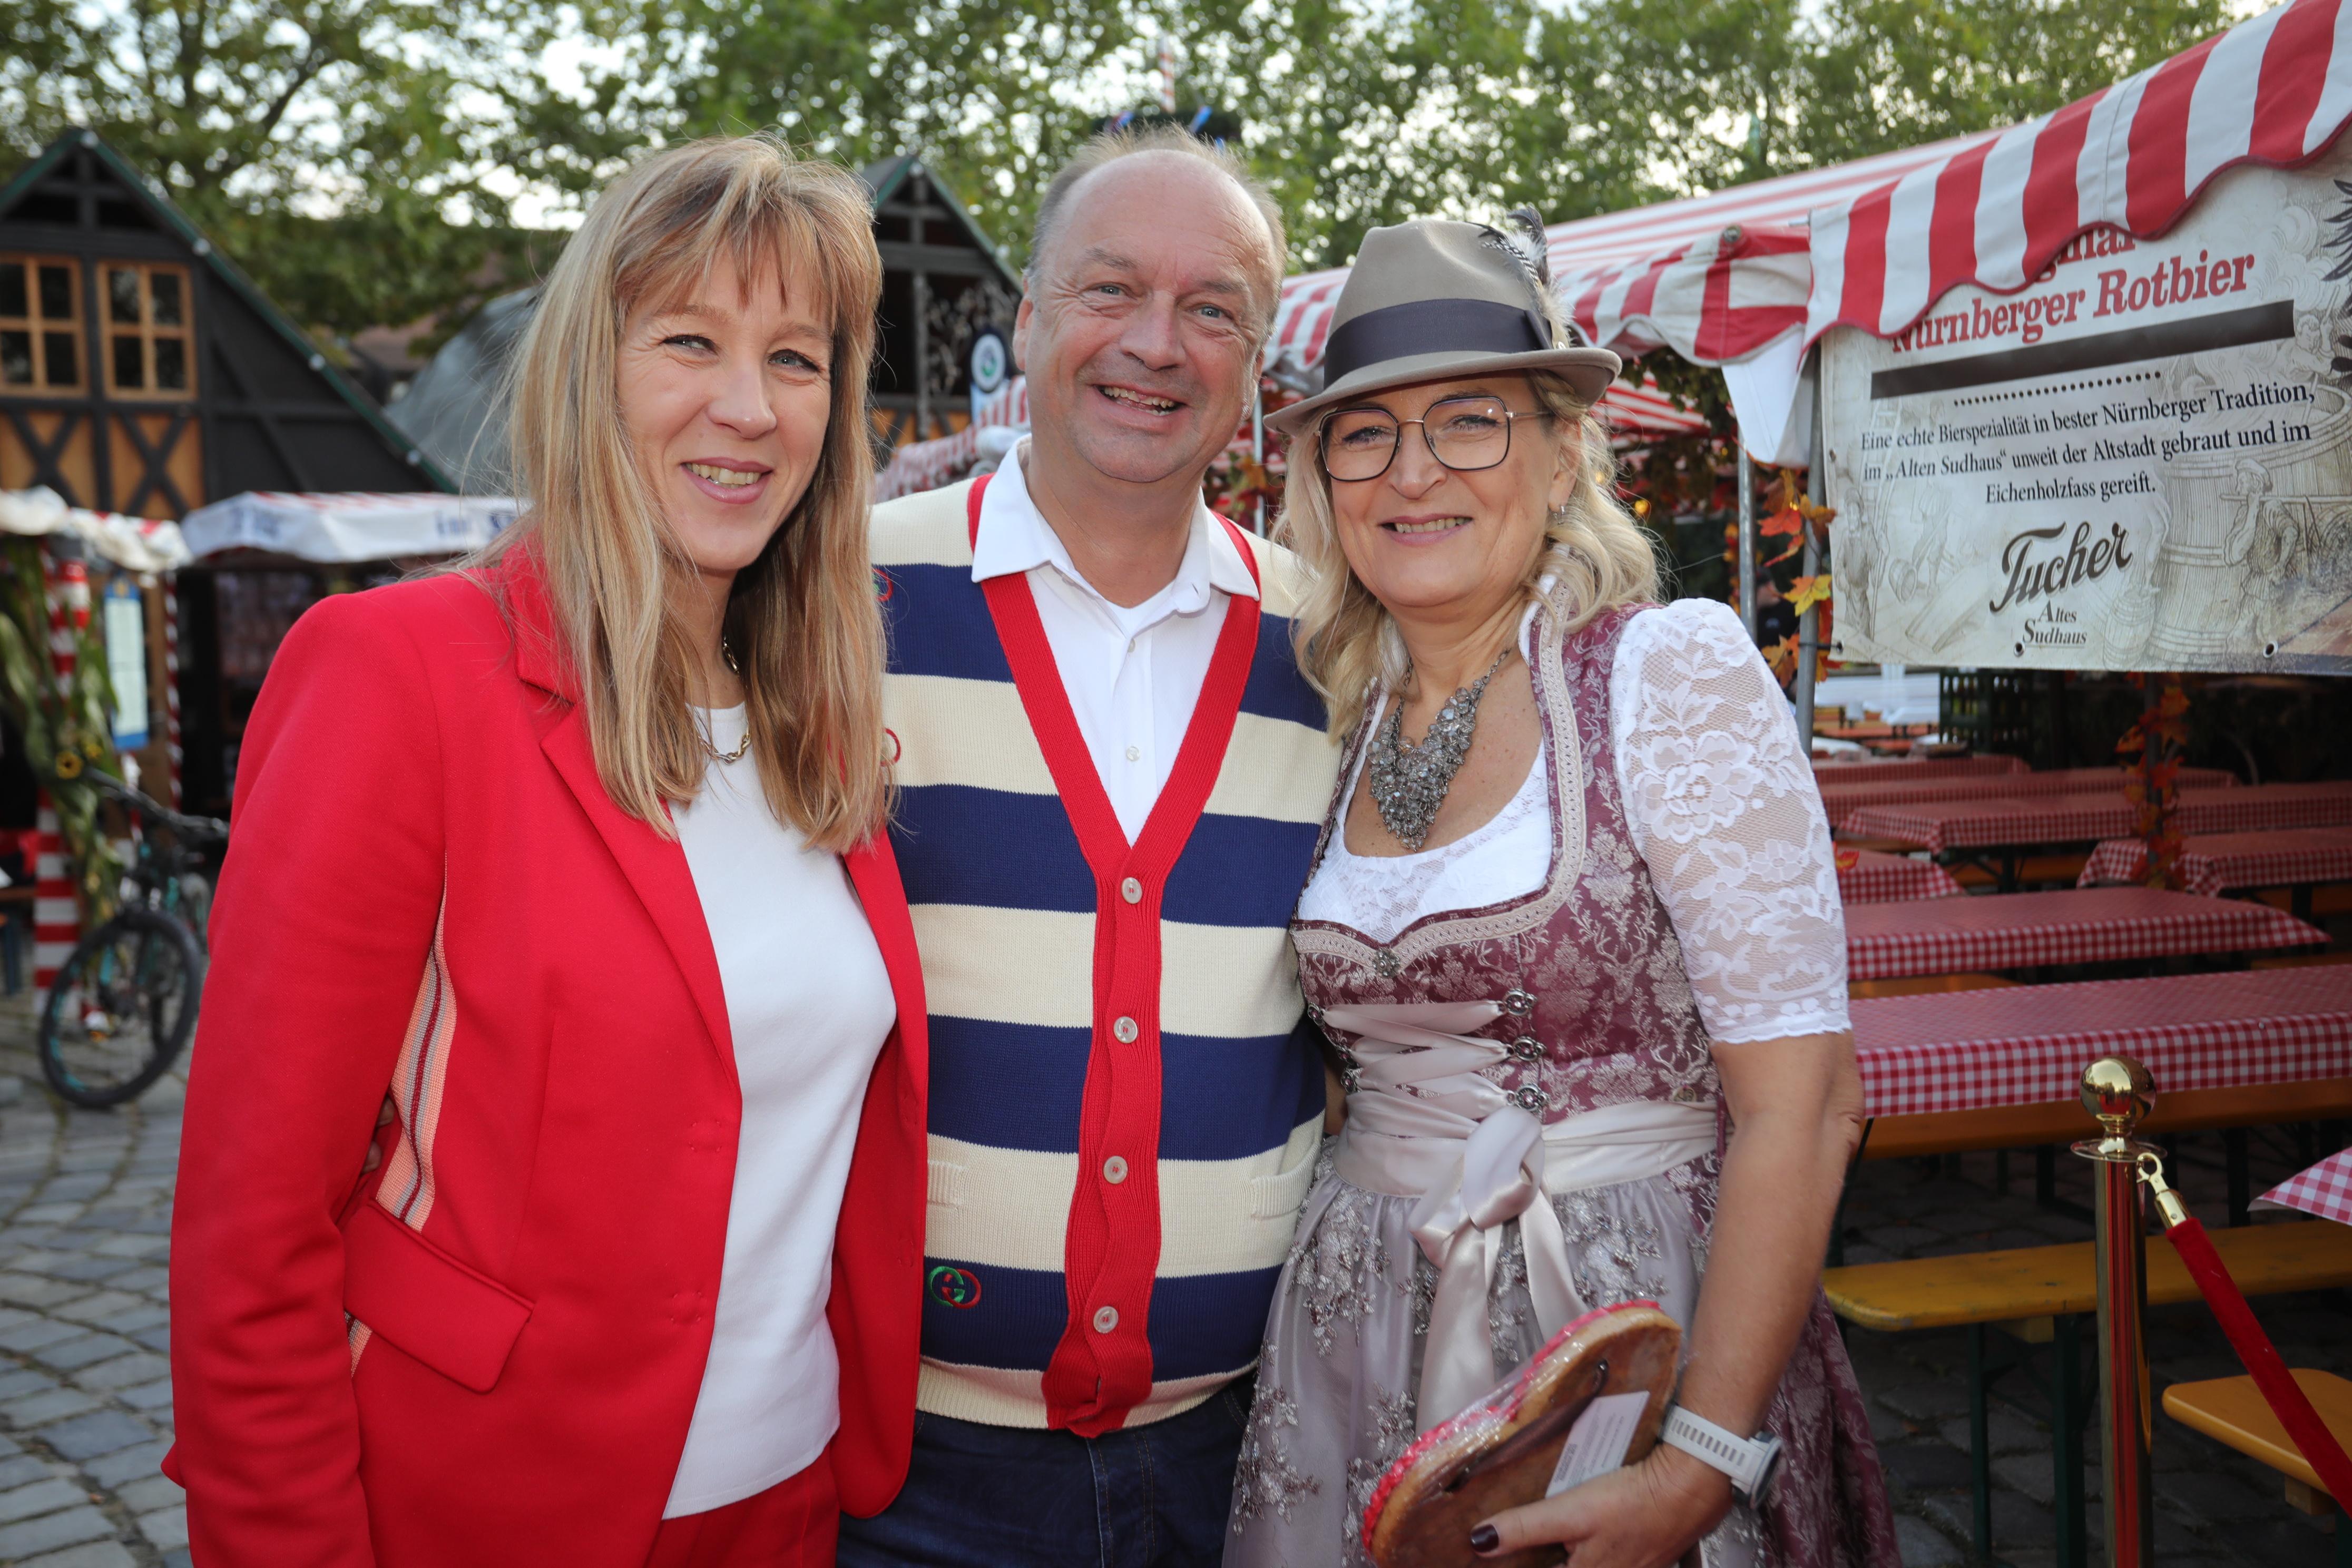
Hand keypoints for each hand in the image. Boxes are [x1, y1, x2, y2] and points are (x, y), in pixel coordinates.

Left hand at [1469, 1443, 1732, 1567]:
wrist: (1692, 1487)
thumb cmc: (1633, 1502)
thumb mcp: (1571, 1513)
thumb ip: (1525, 1528)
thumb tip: (1479, 1542)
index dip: (1515, 1559)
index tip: (1492, 1550)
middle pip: (1563, 1562)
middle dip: (1540, 1550)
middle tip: (1512, 1532)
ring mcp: (1631, 1567)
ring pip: (1585, 1559)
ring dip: (1567, 1545)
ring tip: (1552, 1524)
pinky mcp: (1647, 1552)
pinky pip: (1609, 1550)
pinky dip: (1592, 1540)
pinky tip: (1591, 1517)